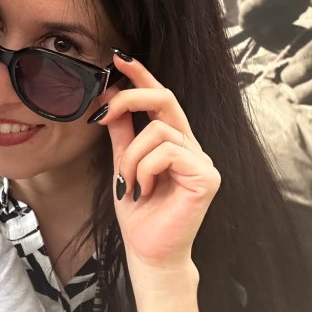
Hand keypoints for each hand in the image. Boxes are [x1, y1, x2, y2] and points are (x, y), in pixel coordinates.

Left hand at [94, 53, 220, 282]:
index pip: (160, 98)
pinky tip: (144, 190)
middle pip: (166, 99)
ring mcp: (202, 160)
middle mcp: (191, 146)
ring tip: (129, 183)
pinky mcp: (207, 177)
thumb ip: (121, 133)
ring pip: (158, 131)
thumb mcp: (122, 164)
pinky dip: (146, 169)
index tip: (117, 58)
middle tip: (104, 111)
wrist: (149, 253)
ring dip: (131, 156)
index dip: (142, 74)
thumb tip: (109, 99)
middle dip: (132, 96)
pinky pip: (167, 152)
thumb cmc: (139, 214)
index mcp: (173, 141)